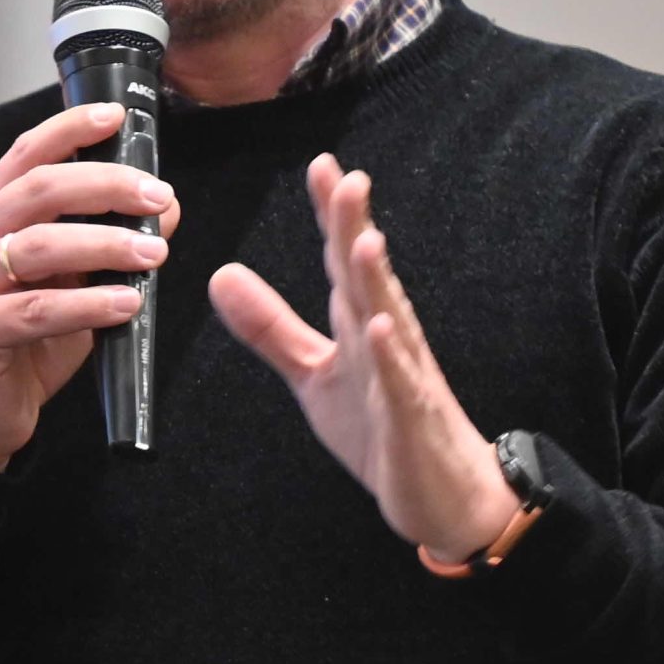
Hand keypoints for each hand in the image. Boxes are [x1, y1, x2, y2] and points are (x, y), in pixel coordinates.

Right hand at [0, 104, 179, 472]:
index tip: (116, 116)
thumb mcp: (73, 285)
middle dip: (105, 185)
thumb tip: (164, 208)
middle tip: (157, 196)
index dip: (69, 130)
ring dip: (105, 243)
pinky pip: (36, 309)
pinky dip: (88, 303)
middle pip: (38, 191)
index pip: (25, 156)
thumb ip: (107, 246)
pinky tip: (126, 304)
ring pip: (40, 246)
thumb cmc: (24, 345)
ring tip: (154, 252)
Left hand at [206, 154, 516, 561]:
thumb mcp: (314, 374)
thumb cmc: (383, 429)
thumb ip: (271, 327)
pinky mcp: (411, 421)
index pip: (343, 260)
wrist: (443, 498)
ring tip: (361, 238)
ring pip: (389, 321)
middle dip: (355, 228)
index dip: (333, 215)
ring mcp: (403, 379)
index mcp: (362, 324)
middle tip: (347, 178)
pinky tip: (378, 328)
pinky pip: (401, 386)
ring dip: (375, 280)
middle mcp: (387, 340)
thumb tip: (221, 276)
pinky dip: (390, 357)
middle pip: (367, 276)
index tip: (322, 166)